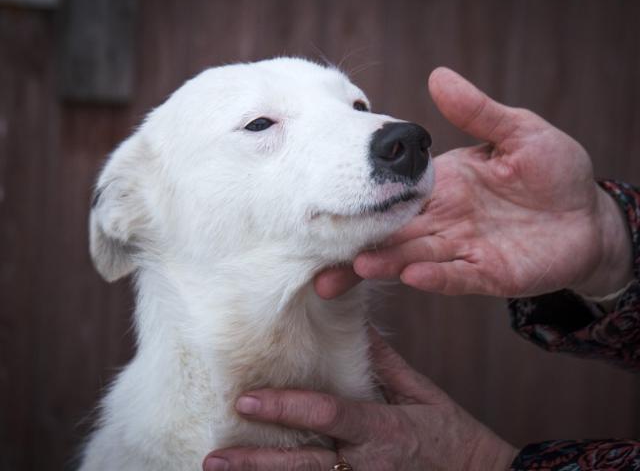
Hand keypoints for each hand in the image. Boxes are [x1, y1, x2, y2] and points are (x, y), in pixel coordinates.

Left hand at [203, 329, 517, 470]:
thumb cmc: (453, 434)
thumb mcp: (423, 394)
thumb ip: (385, 364)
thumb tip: (356, 327)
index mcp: (382, 429)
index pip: (329, 415)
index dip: (287, 408)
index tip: (248, 401)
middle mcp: (367, 463)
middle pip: (305, 464)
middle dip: (257, 462)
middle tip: (214, 457)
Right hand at [316, 68, 632, 297]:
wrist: (589, 215)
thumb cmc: (553, 170)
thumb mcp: (518, 131)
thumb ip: (477, 111)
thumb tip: (437, 75)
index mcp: (441, 187)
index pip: (393, 195)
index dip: (364, 201)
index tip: (331, 204)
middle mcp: (443, 220)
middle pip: (392, 235)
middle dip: (359, 247)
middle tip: (321, 259)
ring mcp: (462, 250)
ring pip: (415, 258)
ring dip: (387, 263)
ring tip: (358, 267)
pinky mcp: (487, 274)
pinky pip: (455, 276)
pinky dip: (435, 277)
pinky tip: (412, 276)